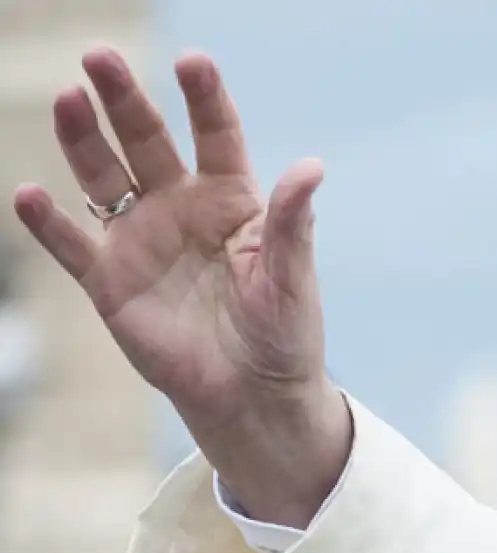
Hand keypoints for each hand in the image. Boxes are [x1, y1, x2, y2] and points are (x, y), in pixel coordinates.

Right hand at [10, 47, 347, 527]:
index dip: (204, 98)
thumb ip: (294, 223)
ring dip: (82, 139)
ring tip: (67, 98)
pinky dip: (47, 222)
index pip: (216, 136)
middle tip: (100, 57)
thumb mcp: (292, 278)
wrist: (253, 395)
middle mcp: (180, 208)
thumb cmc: (283, 334)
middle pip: (147, 141)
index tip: (193, 62)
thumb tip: (312, 167)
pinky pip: (71, 245)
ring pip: (103, 177)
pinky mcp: (110, 281)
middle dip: (124, 100)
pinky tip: (28, 194)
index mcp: (232, 200)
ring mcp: (140, 240)